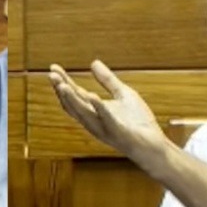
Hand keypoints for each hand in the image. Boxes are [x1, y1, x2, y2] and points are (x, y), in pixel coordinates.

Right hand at [49, 61, 172, 164]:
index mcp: (94, 112)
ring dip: (73, 100)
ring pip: (84, 114)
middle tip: (52, 75)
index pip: (74, 95)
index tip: (53, 67)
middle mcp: (95, 122)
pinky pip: (107, 120)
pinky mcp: (118, 133)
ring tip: (63, 85)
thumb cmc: (139, 123)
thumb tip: (93, 62)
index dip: (63, 81)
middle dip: (62, 90)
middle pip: (73, 105)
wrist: (154, 144)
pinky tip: (93, 96)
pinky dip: (99, 109)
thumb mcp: (123, 94)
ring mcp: (105, 129)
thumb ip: (107, 80)